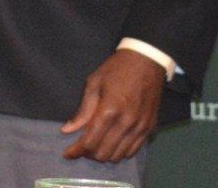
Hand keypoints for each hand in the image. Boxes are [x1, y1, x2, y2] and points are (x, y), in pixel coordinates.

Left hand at [60, 48, 164, 162]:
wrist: (147, 61)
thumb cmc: (117, 69)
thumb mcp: (94, 83)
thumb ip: (83, 110)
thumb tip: (67, 130)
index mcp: (109, 109)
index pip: (90, 142)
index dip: (76, 151)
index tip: (67, 153)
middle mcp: (126, 122)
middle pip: (103, 153)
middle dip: (88, 154)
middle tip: (81, 146)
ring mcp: (140, 127)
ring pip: (118, 156)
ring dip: (104, 154)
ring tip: (97, 145)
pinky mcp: (150, 128)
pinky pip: (133, 151)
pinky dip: (120, 152)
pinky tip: (113, 143)